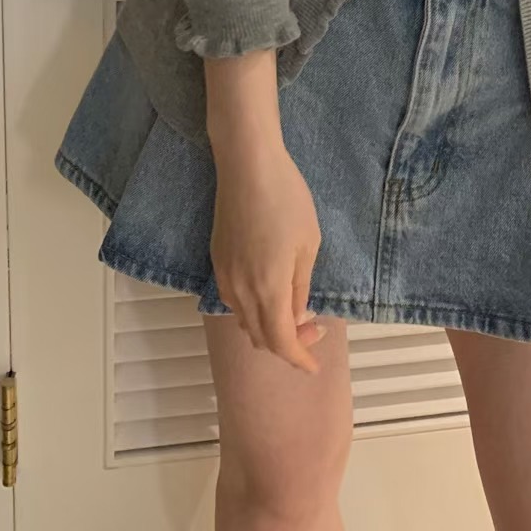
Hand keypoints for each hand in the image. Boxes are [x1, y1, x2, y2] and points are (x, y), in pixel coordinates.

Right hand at [208, 123, 325, 374]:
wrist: (247, 165)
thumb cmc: (287, 199)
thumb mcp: (307, 244)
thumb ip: (299, 287)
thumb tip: (295, 318)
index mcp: (268, 288)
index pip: (280, 342)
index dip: (298, 358)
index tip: (313, 365)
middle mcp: (240, 289)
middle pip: (259, 337)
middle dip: (286, 344)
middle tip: (312, 329)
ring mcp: (224, 275)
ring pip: (243, 320)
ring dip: (267, 328)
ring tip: (293, 314)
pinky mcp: (217, 260)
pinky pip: (232, 301)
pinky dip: (251, 311)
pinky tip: (268, 296)